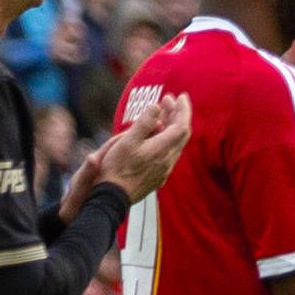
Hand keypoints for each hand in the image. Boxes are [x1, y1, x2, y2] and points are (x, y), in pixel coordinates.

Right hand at [71, 84, 193, 208]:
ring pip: (175, 144)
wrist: (112, 198)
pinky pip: (168, 153)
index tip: (180, 96)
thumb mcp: (127, 141)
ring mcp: (164, 170)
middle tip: (168, 100)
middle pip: (181, 134)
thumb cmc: (116, 168)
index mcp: (162, 149)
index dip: (183, 109)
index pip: (181, 125)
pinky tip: (156, 135)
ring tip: (161, 114)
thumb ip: (144, 123)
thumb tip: (156, 106)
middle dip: (177, 114)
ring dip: (171, 127)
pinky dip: (166, 139)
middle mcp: (168, 160)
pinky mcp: (158, 177)